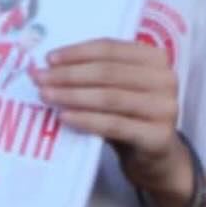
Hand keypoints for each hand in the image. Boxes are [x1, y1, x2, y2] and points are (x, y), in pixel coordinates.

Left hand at [33, 38, 192, 200]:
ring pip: (109, 97)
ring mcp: (165, 108)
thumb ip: (96, 74)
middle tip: (40, 78)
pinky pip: (114, 125)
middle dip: (69, 74)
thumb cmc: (131, 116)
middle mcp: (165, 79)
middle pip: (108, 72)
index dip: (77, 52)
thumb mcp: (119, 88)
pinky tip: (65, 117)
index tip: (49, 59)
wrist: (157, 158)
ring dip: (72, 96)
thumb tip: (50, 66)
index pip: (111, 48)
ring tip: (46, 96)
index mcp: (155, 57)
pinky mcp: (158, 136)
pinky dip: (86, 120)